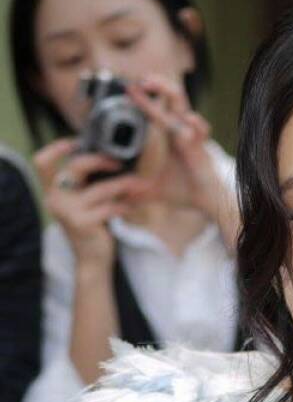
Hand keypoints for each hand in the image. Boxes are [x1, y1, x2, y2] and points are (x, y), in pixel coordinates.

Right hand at [34, 137, 150, 269]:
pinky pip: (110, 207)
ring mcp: (67, 211)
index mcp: (54, 190)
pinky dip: (125, 205)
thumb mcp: (86, 201)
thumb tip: (112, 159)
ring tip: (140, 185)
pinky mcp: (82, 223)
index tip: (78, 142)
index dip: (57, 148)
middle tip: (120, 163)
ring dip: (124, 185)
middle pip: (75, 167)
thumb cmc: (93, 226)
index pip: (43, 162)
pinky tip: (135, 205)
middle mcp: (55, 198)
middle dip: (100, 160)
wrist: (92, 259)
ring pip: (100, 189)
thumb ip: (88, 183)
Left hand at [127, 73, 231, 219]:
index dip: (143, 98)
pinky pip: (199, 135)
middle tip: (141, 79)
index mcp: (171, 136)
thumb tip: (113, 193)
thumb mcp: (152, 189)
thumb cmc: (185, 191)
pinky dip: (196, 127)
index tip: (127, 88)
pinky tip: (191, 120)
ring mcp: (193, 139)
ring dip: (168, 93)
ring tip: (152, 83)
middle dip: (158, 86)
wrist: (209, 203)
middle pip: (172, 100)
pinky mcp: (201, 151)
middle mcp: (182, 132)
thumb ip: (134, 188)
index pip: (157, 110)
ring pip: (183, 108)